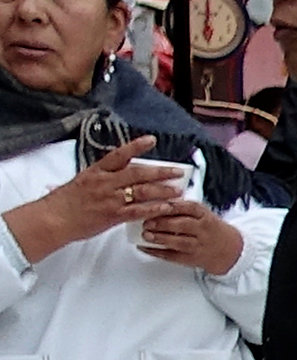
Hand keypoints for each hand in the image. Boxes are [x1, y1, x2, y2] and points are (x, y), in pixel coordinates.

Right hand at [3, 140, 178, 265]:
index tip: (152, 140)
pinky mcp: (113, 215)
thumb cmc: (65, 201)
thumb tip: (117, 172)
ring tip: (178, 190)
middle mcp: (105, 182)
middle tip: (178, 172)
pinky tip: (167, 208)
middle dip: (160, 172)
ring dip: (163, 190)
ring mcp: (110, 198)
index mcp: (96, 171)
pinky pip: (139, 211)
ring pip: (142, 191)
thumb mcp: (82, 181)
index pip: (119, 154)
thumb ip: (101, 176)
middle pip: (138, 173)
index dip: (136, 146)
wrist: (54, 218)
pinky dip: (155, 209)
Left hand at [134, 194, 243, 275]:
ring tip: (146, 235)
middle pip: (182, 225)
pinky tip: (144, 248)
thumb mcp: (203, 213)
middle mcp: (203, 230)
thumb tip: (155, 201)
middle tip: (147, 222)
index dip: (172, 206)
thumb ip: (183, 207)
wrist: (231, 251)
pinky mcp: (193, 259)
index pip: (189, 207)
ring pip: (178, 242)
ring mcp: (199, 246)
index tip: (157, 204)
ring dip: (160, 238)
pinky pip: (173, 256)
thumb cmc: (211, 229)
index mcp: (205, 215)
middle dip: (162, 223)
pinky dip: (157, 252)